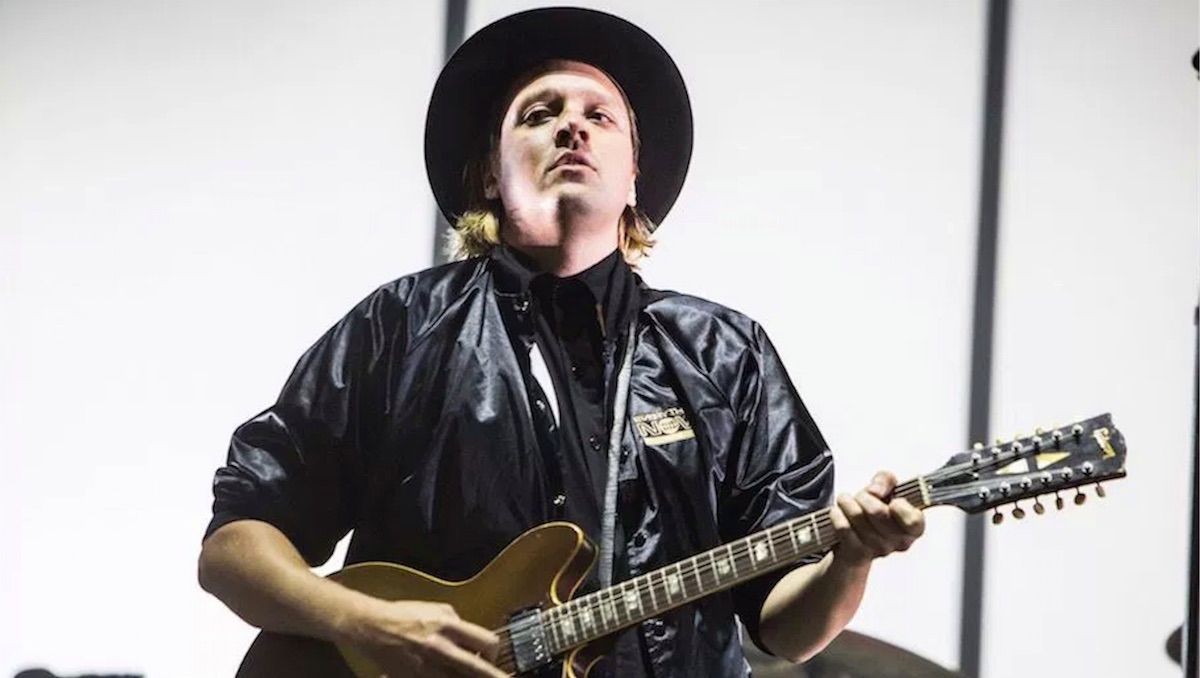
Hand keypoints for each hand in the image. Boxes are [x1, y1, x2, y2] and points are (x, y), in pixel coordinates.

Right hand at [343, 599, 506, 676]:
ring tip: (472, 676)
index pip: (485, 641)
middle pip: (477, 668)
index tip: (494, 656)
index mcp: (448, 625)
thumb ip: (458, 623)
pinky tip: (452, 676)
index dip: (494, 651)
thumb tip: (474, 639)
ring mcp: (428, 666)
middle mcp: (440, 647)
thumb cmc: (404, 615)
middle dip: (493, 676)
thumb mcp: (437, 608)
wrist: (373, 626)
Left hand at [829, 471, 924, 567]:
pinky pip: (843, 528)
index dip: (901, 508)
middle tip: (861, 496)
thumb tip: (876, 489)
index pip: (914, 521)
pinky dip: (837, 515)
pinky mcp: (857, 554)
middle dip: (864, 496)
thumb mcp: (885, 490)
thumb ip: (886, 480)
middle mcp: (899, 542)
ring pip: (857, 516)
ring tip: (845, 501)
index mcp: (913, 528)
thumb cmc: (873, 514)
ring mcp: (878, 550)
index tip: (894, 501)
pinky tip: (838, 513)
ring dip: (847, 503)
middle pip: (877, 512)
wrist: (853, 541)